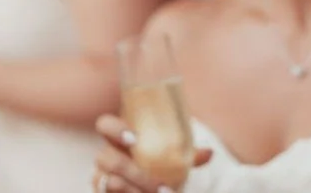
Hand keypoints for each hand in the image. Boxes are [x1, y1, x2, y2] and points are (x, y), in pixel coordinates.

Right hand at [92, 114, 211, 192]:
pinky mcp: (102, 192)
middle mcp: (106, 155)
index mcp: (121, 138)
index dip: (114, 129)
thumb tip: (209, 153)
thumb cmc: (158, 167)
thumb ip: (187, 155)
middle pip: (105, 158)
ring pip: (109, 182)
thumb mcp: (172, 159)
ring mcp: (101, 177)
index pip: (104, 124)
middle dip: (134, 173)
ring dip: (134, 190)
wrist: (148, 187)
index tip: (135, 139)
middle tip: (160, 184)